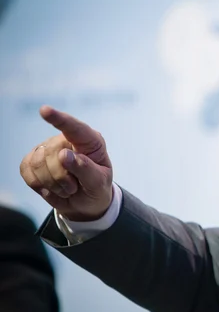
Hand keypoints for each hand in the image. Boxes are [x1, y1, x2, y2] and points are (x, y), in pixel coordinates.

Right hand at [19, 106, 112, 220]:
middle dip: (61, 177)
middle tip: (75, 187)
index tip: (45, 110)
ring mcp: (48, 148)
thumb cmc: (96, 187)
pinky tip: (52, 188)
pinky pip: (26, 170)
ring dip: (52, 184)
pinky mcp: (33, 160)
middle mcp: (66, 140)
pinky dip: (38, 185)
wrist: (85, 201)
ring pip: (36, 163)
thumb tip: (64, 155)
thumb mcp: (99, 182)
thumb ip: (85, 169)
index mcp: (89, 140)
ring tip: (67, 188)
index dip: (59, 119)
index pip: (74, 128)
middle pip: (51, 153)